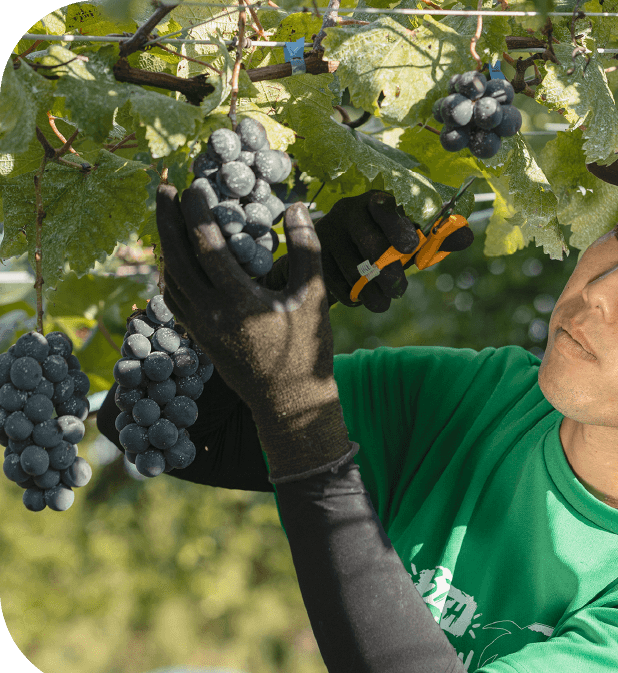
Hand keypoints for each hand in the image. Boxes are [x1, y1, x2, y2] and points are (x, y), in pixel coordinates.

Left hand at [156, 183, 353, 480]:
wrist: (289, 402)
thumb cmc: (306, 349)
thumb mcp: (313, 297)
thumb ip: (306, 250)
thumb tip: (296, 207)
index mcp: (238, 301)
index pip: (206, 245)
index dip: (197, 211)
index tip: (195, 184)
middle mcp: (210, 313)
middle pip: (175, 257)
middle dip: (166, 219)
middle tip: (162, 187)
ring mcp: (200, 327)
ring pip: (169, 278)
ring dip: (165, 243)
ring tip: (167, 216)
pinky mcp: (199, 337)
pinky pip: (173, 299)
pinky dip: (169, 273)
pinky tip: (173, 260)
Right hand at [260, 190, 473, 311]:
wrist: (342, 249)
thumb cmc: (386, 240)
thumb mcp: (411, 236)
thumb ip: (439, 236)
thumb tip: (466, 235)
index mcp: (377, 200)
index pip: (385, 206)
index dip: (397, 227)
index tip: (410, 248)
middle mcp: (348, 211)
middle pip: (368, 242)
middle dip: (387, 270)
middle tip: (399, 288)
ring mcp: (327, 233)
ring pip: (350, 267)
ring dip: (371, 290)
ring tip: (384, 301)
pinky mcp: (314, 257)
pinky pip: (333, 282)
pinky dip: (351, 296)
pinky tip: (362, 299)